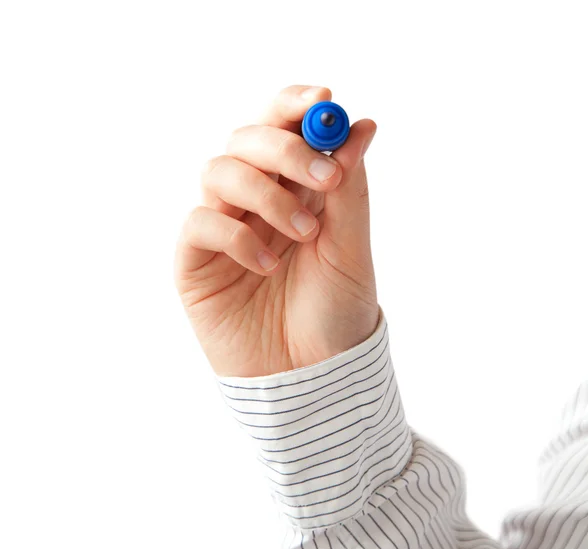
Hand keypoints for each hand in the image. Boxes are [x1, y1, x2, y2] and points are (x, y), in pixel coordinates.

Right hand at [174, 85, 378, 376]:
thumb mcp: (350, 248)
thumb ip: (349, 189)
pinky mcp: (195, 262)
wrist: (311, 378)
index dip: (295, 106)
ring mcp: (223, 229)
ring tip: (303, 234)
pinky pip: (200, 223)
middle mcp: (254, 202)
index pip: (282, 128)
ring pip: (218, 172)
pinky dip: (236, 234)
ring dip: (265, 194)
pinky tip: (267, 266)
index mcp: (294, 191)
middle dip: (285, 149)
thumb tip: (359, 125)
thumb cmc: (334, 314)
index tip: (323, 100)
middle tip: (324, 179)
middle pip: (246, 139)